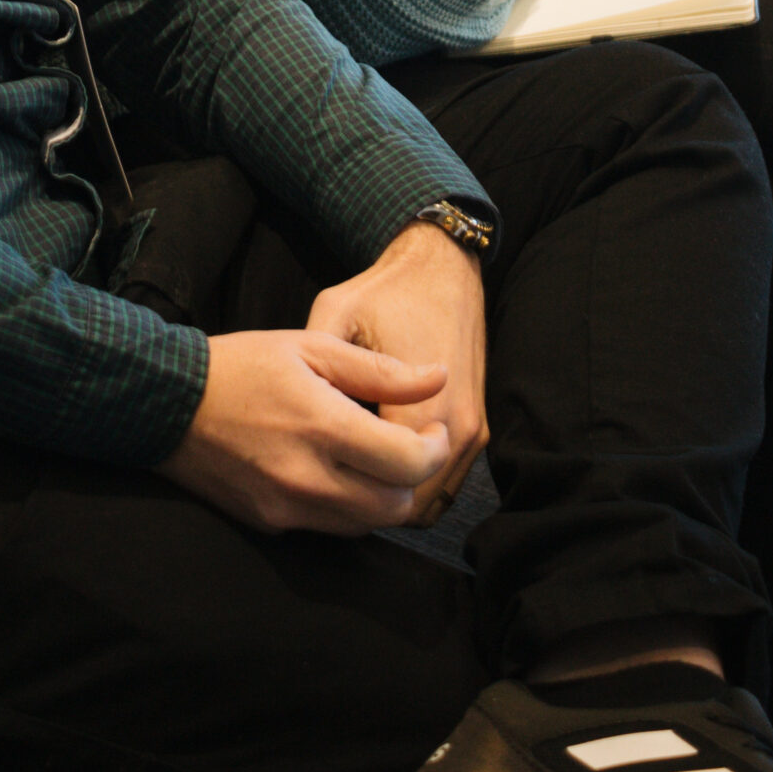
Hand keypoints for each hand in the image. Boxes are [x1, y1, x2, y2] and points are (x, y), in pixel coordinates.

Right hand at [156, 326, 451, 533]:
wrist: (165, 403)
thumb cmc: (242, 364)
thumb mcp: (311, 347)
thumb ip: (380, 370)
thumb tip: (438, 377)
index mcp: (322, 426)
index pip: (408, 463)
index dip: (434, 449)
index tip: (432, 429)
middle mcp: (307, 478)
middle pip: (395, 506)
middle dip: (411, 477)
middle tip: (406, 444)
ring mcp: (286, 508)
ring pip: (365, 525)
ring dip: (381, 496)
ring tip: (371, 456)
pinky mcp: (270, 523)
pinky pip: (328, 527)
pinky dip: (345, 505)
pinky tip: (333, 470)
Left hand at [308, 222, 488, 524]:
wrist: (444, 265)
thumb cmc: (385, 289)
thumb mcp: (339, 314)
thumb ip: (323, 367)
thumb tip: (295, 416)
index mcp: (423, 406)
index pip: (389, 485)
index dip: (347, 486)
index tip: (317, 468)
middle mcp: (459, 428)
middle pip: (412, 506)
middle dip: (370, 499)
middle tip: (330, 475)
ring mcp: (474, 432)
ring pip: (432, 501)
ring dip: (395, 496)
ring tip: (353, 468)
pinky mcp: (478, 428)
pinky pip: (446, 484)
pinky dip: (416, 484)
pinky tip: (380, 458)